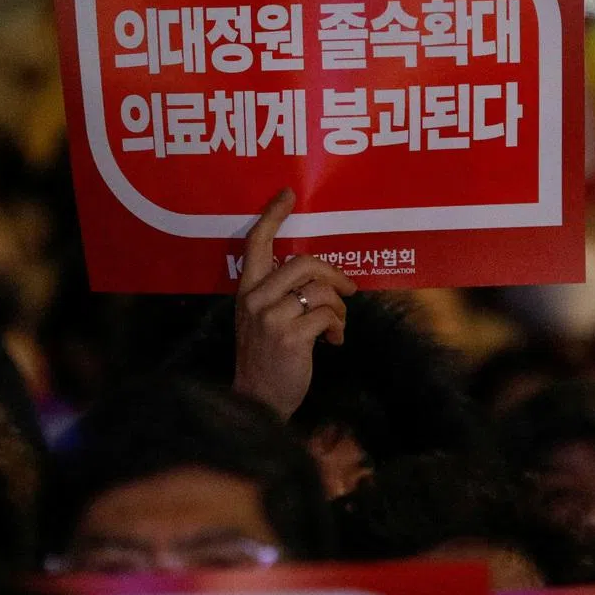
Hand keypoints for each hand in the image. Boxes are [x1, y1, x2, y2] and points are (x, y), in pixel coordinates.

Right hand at [233, 188, 357, 418]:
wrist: (259, 399)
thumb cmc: (267, 357)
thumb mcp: (260, 318)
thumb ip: (277, 292)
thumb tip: (319, 274)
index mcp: (246, 290)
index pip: (256, 242)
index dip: (272, 215)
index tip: (288, 195)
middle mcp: (254, 299)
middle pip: (303, 263)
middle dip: (335, 275)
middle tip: (348, 290)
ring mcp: (270, 317)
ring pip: (321, 291)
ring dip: (339, 308)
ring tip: (336, 325)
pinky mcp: (290, 337)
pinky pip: (328, 315)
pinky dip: (338, 327)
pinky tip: (333, 341)